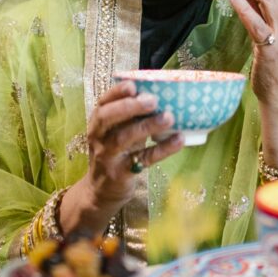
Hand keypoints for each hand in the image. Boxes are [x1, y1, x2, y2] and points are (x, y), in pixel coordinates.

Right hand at [60, 80, 182, 234]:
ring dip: (147, 126)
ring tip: (168, 117)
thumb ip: (130, 116)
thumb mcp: (116, 132)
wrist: (101, 191)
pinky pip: (142, 159)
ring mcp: (108, 156)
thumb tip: (163, 94)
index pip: (103, 103)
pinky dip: (162, 150)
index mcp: (98, 123)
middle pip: (107, 118)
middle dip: (129, 106)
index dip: (117, 92)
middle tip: (152, 99)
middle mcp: (99, 137)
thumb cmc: (116, 153)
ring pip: (123, 138)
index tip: (133, 84)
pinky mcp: (120, 174)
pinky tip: (178, 140)